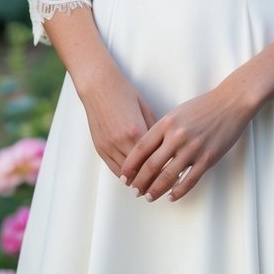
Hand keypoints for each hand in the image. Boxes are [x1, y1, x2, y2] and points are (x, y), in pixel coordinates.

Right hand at [77, 60, 157, 178]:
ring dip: (137, 181)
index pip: (153, 158)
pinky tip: (133, 178)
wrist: (99, 86)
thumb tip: (165, 147)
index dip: (164, 169)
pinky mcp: (100, 148)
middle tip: (163, 187)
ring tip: (149, 187)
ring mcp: (108, 146)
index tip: (174, 176)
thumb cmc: (125, 94)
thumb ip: (154, 130)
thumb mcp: (145, 109)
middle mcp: (121, 141)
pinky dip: (124, 175)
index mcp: (136, 130)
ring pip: (125, 173)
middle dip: (152, 180)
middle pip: (139, 170)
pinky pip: (113, 168)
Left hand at [120, 83, 253, 203]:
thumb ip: (162, 129)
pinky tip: (171, 196)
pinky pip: (190, 180)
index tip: (125, 176)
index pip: (141, 148)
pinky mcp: (208, 158)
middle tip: (134, 190)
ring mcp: (193, 148)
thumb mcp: (177, 112)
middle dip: (140, 181)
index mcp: (167, 123)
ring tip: (149, 196)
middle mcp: (177, 136)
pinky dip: (178, 191)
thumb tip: (147, 150)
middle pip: (151, 165)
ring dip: (156, 190)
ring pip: (168, 176)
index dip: (130, 165)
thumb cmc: (203, 106)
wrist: (231, 102)